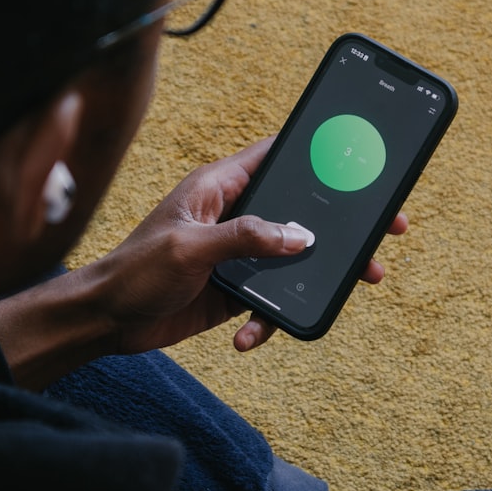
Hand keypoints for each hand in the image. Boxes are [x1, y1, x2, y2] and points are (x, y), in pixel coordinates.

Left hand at [89, 137, 407, 352]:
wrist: (106, 320)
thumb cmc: (135, 270)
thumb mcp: (191, 246)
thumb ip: (245, 237)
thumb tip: (301, 236)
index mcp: (219, 188)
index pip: (275, 157)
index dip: (316, 154)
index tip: (358, 158)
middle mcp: (234, 216)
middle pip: (300, 210)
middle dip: (341, 221)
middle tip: (385, 228)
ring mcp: (237, 254)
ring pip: (294, 257)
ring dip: (321, 271)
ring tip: (359, 280)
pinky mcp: (234, 288)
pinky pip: (269, 300)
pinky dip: (269, 319)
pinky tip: (249, 336)